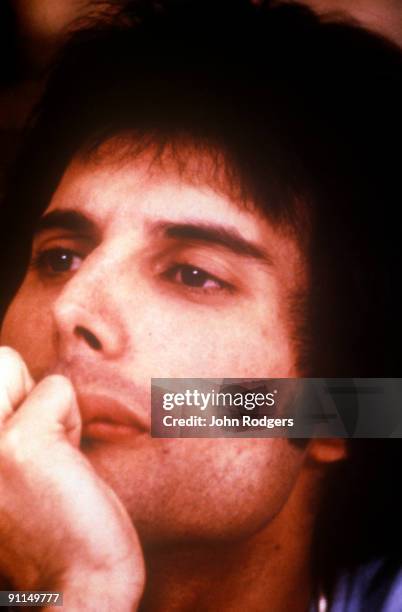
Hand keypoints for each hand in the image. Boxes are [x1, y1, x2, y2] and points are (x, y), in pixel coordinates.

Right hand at [0, 347, 144, 610]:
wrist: (83, 584)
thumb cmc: (52, 527)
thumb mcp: (6, 473)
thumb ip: (3, 428)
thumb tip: (16, 378)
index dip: (11, 398)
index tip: (30, 448)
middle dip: (23, 390)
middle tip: (42, 442)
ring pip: (8, 362)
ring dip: (44, 405)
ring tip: (53, 454)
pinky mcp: (19, 445)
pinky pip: (56, 389)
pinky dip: (72, 419)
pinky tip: (70, 464)